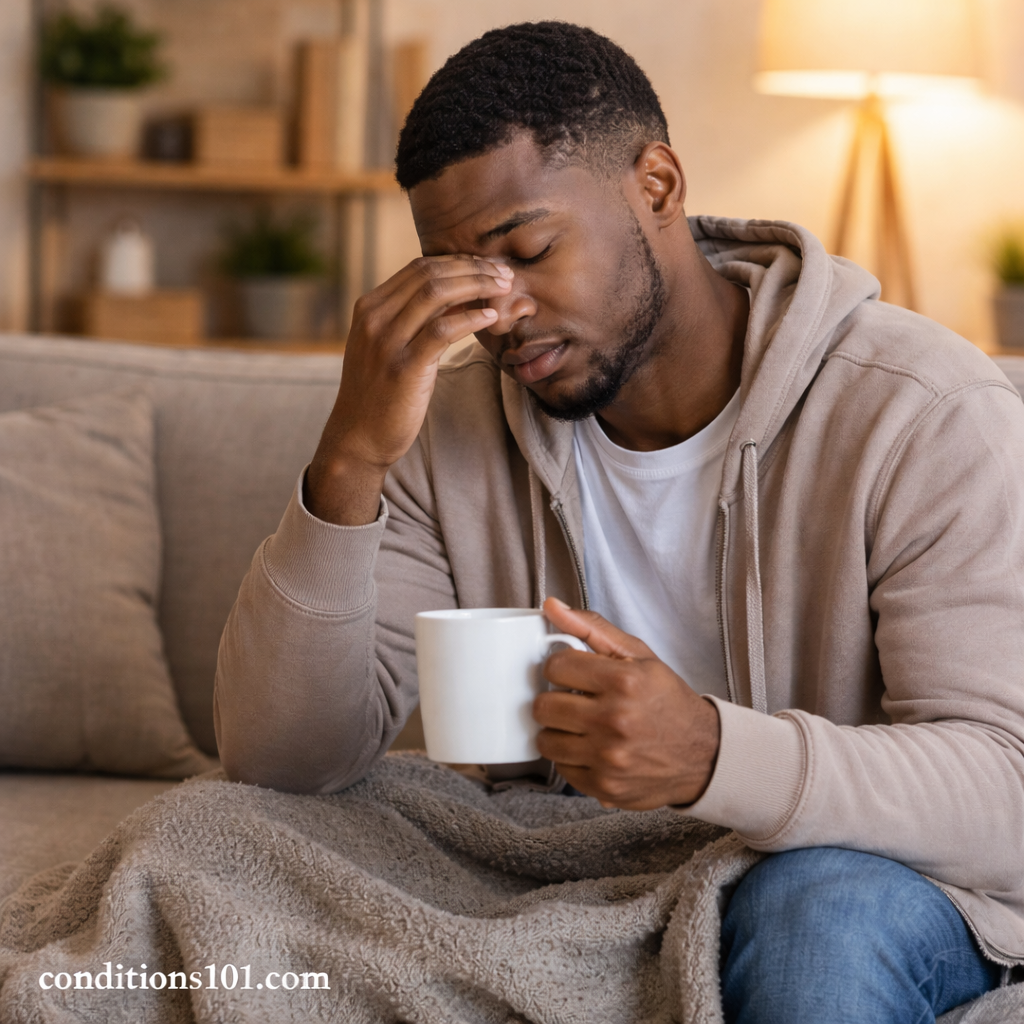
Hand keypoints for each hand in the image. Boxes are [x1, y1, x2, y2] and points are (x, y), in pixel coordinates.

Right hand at [306, 255, 513, 524]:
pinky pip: (442, 330)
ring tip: (504, 288)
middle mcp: (374, 318)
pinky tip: (491, 317)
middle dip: (473, 268)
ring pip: (437, 294)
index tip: (487, 267)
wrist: (358, 439)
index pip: (419, 267)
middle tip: (504, 273)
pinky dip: (470, 318)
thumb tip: (461, 297)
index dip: (458, 262)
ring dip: (477, 286)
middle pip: (430, 274)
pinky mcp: (403, 367)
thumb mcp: (390, 347)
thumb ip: (415, 320)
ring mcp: (386, 341)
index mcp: (370, 307)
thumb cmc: (381, 395)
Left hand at [534, 598, 720, 809]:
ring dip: (558, 732)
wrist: (703, 754)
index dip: (560, 667)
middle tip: (574, 700)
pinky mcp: (604, 787)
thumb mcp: (639, 656)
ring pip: (546, 740)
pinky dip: (571, 758)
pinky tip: (591, 748)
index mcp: (624, 681)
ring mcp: (609, 757)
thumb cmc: (667, 701)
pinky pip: (561, 769)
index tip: (571, 673)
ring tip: (580, 726)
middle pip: (544, 706)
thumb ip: (591, 628)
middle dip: (555, 700)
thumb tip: (551, 607)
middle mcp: (615, 720)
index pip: (555, 666)